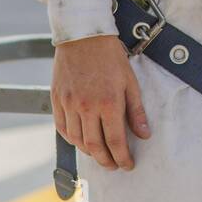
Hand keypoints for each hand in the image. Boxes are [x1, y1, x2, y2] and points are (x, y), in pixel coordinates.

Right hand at [52, 35, 150, 170]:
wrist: (83, 35)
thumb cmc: (110, 56)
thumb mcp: (129, 80)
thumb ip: (136, 110)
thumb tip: (144, 135)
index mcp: (108, 102)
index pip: (115, 141)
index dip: (122, 157)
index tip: (128, 165)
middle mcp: (86, 107)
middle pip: (94, 146)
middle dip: (106, 161)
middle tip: (113, 165)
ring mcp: (69, 104)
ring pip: (77, 140)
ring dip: (89, 152)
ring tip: (100, 154)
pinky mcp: (57, 99)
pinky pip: (62, 128)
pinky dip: (72, 139)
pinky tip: (81, 140)